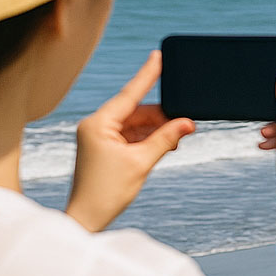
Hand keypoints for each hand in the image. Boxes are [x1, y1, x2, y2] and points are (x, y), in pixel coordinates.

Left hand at [67, 51, 195, 231]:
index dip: (147, 75)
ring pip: (135, 124)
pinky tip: (165, 144)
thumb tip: (188, 123)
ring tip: (177, 139)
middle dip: (161, 117)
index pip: (129, 94)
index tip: (157, 56)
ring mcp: (99, 136)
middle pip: (136, 111)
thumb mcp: (141, 163)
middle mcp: (95, 125)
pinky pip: (130, 136)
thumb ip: (165, 139)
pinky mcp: (104, 147)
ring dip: (156, 131)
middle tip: (185, 123)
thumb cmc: (106, 193)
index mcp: (98, 123)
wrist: (87, 219)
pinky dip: (147, 139)